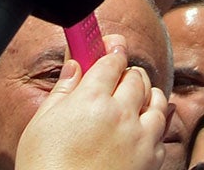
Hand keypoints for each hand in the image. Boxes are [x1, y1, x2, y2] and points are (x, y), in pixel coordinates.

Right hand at [16, 46, 169, 169]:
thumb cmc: (44, 168)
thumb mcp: (40, 126)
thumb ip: (62, 90)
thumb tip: (75, 64)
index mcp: (91, 100)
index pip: (112, 59)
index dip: (111, 50)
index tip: (111, 46)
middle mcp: (121, 113)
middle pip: (136, 76)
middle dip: (126, 74)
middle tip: (115, 80)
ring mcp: (140, 135)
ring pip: (156, 98)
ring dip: (145, 96)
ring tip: (130, 103)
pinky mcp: (151, 157)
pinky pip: (162, 128)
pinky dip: (154, 123)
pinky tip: (141, 126)